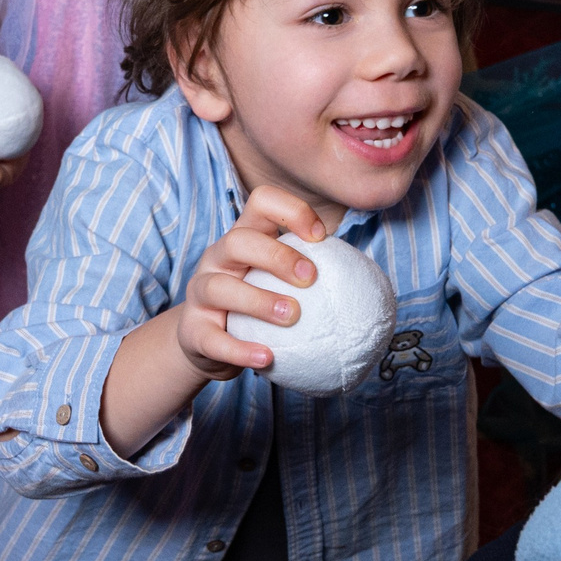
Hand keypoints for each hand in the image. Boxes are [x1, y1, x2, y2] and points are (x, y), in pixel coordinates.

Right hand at [173, 186, 328, 381]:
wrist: (207, 344)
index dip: (291, 211)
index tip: (320, 237)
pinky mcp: (192, 331)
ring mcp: (200, 293)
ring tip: (292, 316)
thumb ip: (309, 274)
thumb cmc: (254, 307)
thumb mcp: (276, 280)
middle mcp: (217, 259)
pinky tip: (267, 358)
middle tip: (311, 279)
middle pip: (239, 240)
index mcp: (243, 238)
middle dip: (277, 255)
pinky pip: (214, 339)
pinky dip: (240, 349)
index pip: (261, 202)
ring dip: (259, 300)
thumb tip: (367, 280)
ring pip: (221, 287)